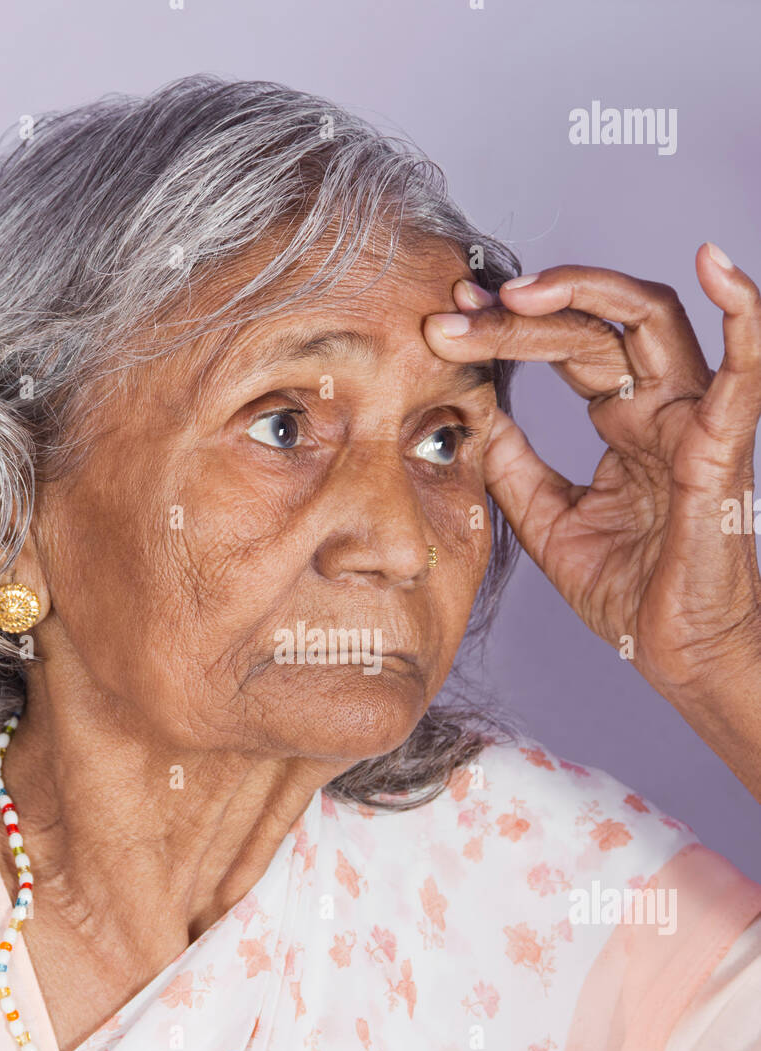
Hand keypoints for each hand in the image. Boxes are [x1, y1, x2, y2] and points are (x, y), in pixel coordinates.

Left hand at [423, 246, 760, 704]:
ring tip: (519, 292)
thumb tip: (474, 413)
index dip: (510, 326)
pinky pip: (743, 376)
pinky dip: (744, 315)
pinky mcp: (719, 453)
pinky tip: (718, 266)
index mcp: (628, 423)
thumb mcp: (549, 520)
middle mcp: (663, 409)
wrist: (676, 655)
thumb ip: (514, 465)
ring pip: (651, 323)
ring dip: (585, 292)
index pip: (571, 346)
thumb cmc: (631, 592)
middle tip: (456, 315)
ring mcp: (694, 424)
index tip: (448, 320)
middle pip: (596, 326)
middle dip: (521, 315)